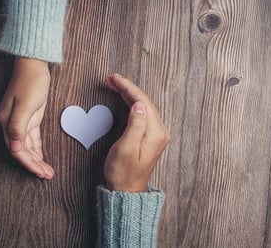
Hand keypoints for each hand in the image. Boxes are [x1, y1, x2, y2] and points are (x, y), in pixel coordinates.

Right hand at [0, 57, 53, 178]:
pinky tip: (43, 158)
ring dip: (37, 159)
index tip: (40, 173)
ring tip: (47, 171)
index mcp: (7, 122)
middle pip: (22, 151)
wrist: (34, 65)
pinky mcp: (30, 118)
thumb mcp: (25, 105)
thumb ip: (18, 127)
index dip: (28, 163)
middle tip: (47, 176)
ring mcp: (20, 121)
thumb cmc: (30, 82)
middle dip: (34, 165)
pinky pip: (33, 139)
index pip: (17, 150)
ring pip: (28, 146)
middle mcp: (11, 124)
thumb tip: (14, 148)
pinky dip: (38, 149)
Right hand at [104, 74, 169, 191]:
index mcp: (155, 133)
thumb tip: (139, 104)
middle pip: (144, 101)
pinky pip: (142, 113)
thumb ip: (135, 125)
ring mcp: (155, 134)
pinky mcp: (149, 136)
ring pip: (143, 106)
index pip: (143, 102)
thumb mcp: (126, 149)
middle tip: (111, 78)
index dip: (128, 88)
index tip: (114, 78)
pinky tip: (124, 98)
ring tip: (114, 84)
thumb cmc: (123, 173)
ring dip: (129, 93)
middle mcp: (159, 131)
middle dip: (128, 88)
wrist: (127, 191)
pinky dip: (131, 103)